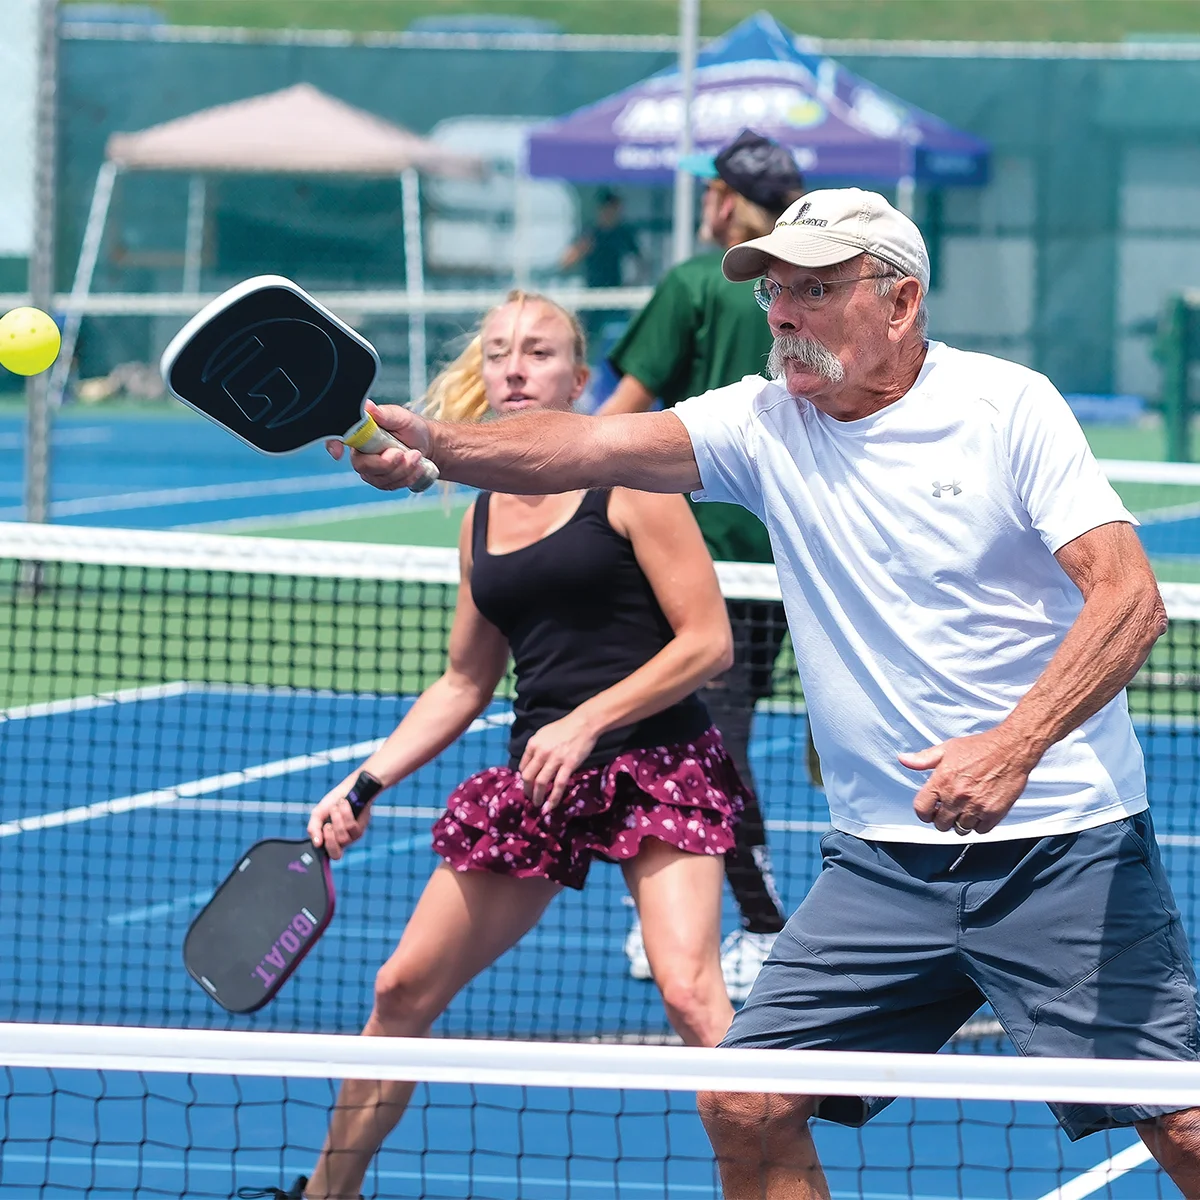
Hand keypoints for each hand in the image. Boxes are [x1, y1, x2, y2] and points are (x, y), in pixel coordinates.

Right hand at [307, 777, 373, 859]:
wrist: (349, 788)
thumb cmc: (333, 802)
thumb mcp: (318, 814)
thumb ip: (313, 829)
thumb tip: (316, 844)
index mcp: (329, 840)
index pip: (327, 856)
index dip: (323, 855)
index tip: (318, 841)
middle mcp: (341, 841)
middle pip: (336, 854)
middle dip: (329, 839)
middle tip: (327, 825)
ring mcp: (352, 836)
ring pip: (342, 839)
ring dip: (337, 820)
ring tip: (336, 807)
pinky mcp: (360, 828)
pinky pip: (351, 827)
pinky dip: (345, 814)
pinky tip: (344, 804)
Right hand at [326, 400, 433, 490]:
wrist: (427, 443)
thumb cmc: (410, 427)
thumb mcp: (399, 416)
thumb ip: (383, 414)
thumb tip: (367, 405)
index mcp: (359, 432)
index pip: (337, 438)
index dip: (333, 445)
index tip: (338, 453)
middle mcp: (361, 452)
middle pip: (362, 465)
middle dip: (385, 463)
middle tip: (403, 453)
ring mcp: (371, 469)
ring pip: (379, 478)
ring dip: (402, 469)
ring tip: (416, 455)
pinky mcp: (382, 481)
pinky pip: (390, 485)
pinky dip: (407, 477)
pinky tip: (417, 467)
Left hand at [518, 712, 599, 812]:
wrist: (584, 723)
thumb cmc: (564, 728)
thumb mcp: (544, 734)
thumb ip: (536, 749)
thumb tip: (532, 764)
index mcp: (533, 744)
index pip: (523, 767)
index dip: (524, 778)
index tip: (528, 785)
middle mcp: (541, 752)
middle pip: (528, 777)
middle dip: (527, 790)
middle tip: (530, 798)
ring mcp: (554, 759)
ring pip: (541, 783)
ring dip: (537, 796)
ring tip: (538, 805)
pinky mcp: (568, 765)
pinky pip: (558, 785)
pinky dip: (554, 797)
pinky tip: (551, 805)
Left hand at [900, 727, 1035, 835]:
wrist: (1011, 749)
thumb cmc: (980, 747)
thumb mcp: (947, 748)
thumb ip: (923, 759)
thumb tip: (904, 759)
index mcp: (942, 781)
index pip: (921, 809)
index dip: (924, 812)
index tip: (930, 811)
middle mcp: (957, 796)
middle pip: (940, 824)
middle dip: (942, 819)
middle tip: (949, 810)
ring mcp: (976, 806)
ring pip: (960, 829)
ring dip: (960, 823)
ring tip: (965, 810)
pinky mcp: (994, 813)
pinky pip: (981, 830)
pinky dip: (979, 825)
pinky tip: (979, 812)